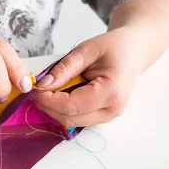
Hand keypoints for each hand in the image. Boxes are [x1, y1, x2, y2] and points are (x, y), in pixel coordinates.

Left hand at [31, 26, 146, 126]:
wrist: (134, 51)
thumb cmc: (115, 47)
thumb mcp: (86, 50)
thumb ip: (65, 68)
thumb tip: (44, 84)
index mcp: (111, 92)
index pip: (72, 105)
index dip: (49, 100)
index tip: (35, 89)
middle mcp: (112, 109)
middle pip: (71, 118)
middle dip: (49, 107)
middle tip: (35, 91)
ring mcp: (109, 116)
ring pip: (73, 121)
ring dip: (55, 110)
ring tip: (46, 91)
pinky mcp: (104, 116)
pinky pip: (79, 118)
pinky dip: (65, 109)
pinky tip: (59, 95)